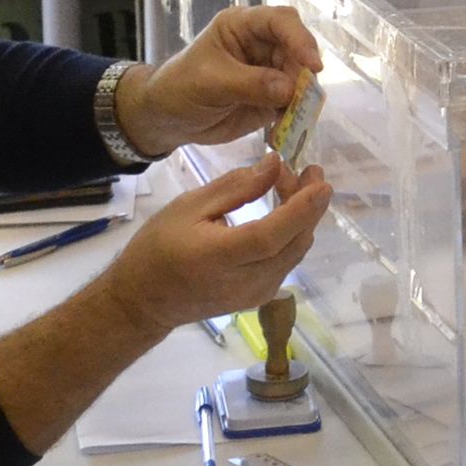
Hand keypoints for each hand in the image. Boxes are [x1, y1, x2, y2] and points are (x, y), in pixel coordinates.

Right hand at [96, 149, 331, 335]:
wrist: (144, 301)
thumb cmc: (158, 248)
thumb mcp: (188, 207)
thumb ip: (235, 188)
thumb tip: (275, 164)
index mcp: (220, 258)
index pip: (272, 236)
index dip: (301, 210)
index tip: (321, 182)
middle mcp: (245, 283)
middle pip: (293, 243)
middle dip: (308, 204)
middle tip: (308, 169)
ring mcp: (256, 294)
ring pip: (295, 252)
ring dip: (302, 217)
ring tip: (291, 183)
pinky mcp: (260, 297)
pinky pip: (287, 261)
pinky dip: (292, 233)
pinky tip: (284, 210)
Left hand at [119, 6, 324, 157]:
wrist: (168, 119)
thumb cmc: (180, 88)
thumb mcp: (210, 82)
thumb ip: (250, 83)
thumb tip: (291, 89)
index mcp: (242, 26)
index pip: (279, 21)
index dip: (300, 39)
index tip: (313, 65)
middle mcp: (261, 44)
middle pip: (297, 51)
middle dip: (303, 75)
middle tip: (303, 100)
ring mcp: (269, 71)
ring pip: (300, 79)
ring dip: (302, 99)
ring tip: (292, 119)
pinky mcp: (272, 97)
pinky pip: (294, 104)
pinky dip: (294, 117)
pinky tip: (283, 131)